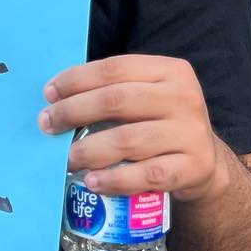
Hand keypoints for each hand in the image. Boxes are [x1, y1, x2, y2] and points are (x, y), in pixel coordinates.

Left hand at [40, 55, 228, 203]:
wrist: (204, 162)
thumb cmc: (159, 123)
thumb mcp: (146, 96)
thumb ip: (110, 91)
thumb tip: (53, 100)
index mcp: (170, 70)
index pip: (115, 68)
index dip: (77, 80)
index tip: (48, 94)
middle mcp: (184, 97)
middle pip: (117, 100)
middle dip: (74, 112)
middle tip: (47, 125)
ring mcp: (191, 133)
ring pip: (128, 139)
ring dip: (88, 150)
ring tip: (66, 158)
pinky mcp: (194, 167)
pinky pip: (147, 174)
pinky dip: (114, 179)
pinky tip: (93, 181)